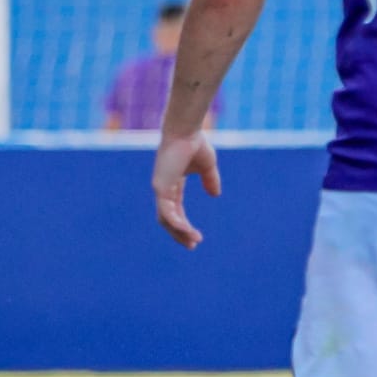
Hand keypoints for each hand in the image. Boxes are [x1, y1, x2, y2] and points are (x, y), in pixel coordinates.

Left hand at [153, 130, 221, 249]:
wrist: (185, 131)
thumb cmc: (195, 143)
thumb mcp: (206, 167)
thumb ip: (210, 180)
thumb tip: (215, 195)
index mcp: (172, 184)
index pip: (175, 211)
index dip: (184, 225)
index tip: (196, 237)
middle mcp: (163, 189)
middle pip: (168, 219)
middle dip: (180, 233)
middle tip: (193, 245)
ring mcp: (160, 188)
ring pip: (166, 219)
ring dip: (179, 232)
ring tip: (194, 241)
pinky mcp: (160, 187)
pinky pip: (166, 212)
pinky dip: (176, 223)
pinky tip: (187, 231)